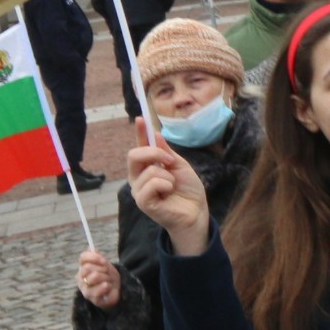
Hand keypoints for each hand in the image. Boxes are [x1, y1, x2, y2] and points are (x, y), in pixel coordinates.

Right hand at [76, 249, 122, 308]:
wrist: (118, 290)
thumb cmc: (109, 276)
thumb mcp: (105, 265)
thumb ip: (97, 256)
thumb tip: (89, 248)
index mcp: (82, 269)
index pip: (83, 258)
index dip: (94, 257)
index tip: (104, 261)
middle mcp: (81, 279)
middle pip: (87, 267)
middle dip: (102, 269)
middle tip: (107, 273)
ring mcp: (85, 290)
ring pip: (93, 276)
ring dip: (106, 278)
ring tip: (108, 281)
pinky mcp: (92, 299)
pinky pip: (97, 289)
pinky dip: (106, 287)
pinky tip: (108, 288)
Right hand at [126, 119, 211, 255]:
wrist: (196, 211)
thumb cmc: (187, 190)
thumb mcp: (179, 165)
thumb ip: (166, 152)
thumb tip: (154, 134)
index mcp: (146, 167)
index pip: (139, 147)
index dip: (139, 133)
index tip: (141, 119)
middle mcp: (138, 178)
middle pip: (134, 155)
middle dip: (154, 153)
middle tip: (171, 161)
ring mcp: (139, 190)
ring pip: (149, 170)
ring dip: (168, 176)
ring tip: (173, 186)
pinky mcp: (143, 202)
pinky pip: (151, 184)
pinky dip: (166, 184)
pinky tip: (169, 192)